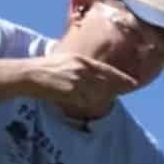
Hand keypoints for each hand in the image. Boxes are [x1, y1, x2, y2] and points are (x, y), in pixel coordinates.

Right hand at [19, 52, 138, 116]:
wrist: (29, 74)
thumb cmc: (44, 68)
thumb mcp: (65, 59)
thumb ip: (81, 65)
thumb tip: (94, 72)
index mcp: (81, 60)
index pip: (107, 70)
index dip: (122, 77)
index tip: (134, 82)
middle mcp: (82, 69)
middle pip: (107, 82)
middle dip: (118, 88)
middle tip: (126, 91)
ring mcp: (78, 81)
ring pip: (98, 94)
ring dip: (99, 98)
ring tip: (91, 96)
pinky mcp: (71, 91)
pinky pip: (85, 101)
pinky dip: (86, 103)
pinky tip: (79, 101)